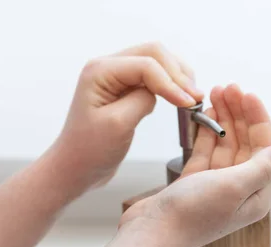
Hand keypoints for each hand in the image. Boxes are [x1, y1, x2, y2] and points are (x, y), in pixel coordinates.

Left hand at [50, 42, 203, 193]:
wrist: (75, 168)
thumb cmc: (89, 150)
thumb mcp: (118, 124)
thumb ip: (142, 99)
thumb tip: (165, 89)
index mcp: (100, 71)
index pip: (146, 65)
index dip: (171, 82)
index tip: (189, 103)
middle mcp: (107, 67)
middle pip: (154, 53)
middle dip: (178, 73)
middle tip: (195, 97)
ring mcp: (116, 77)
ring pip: (156, 61)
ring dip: (177, 76)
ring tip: (192, 98)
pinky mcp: (124, 89)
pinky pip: (153, 77)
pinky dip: (170, 84)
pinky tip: (180, 98)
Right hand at [120, 85, 270, 246]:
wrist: (152, 233)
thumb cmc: (192, 214)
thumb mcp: (234, 187)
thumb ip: (260, 167)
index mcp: (255, 195)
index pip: (265, 149)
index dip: (258, 119)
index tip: (247, 95)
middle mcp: (238, 190)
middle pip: (245, 144)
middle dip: (240, 114)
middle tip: (229, 87)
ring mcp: (215, 186)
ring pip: (225, 144)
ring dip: (223, 119)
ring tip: (216, 93)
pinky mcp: (194, 182)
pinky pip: (206, 151)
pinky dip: (207, 132)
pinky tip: (207, 114)